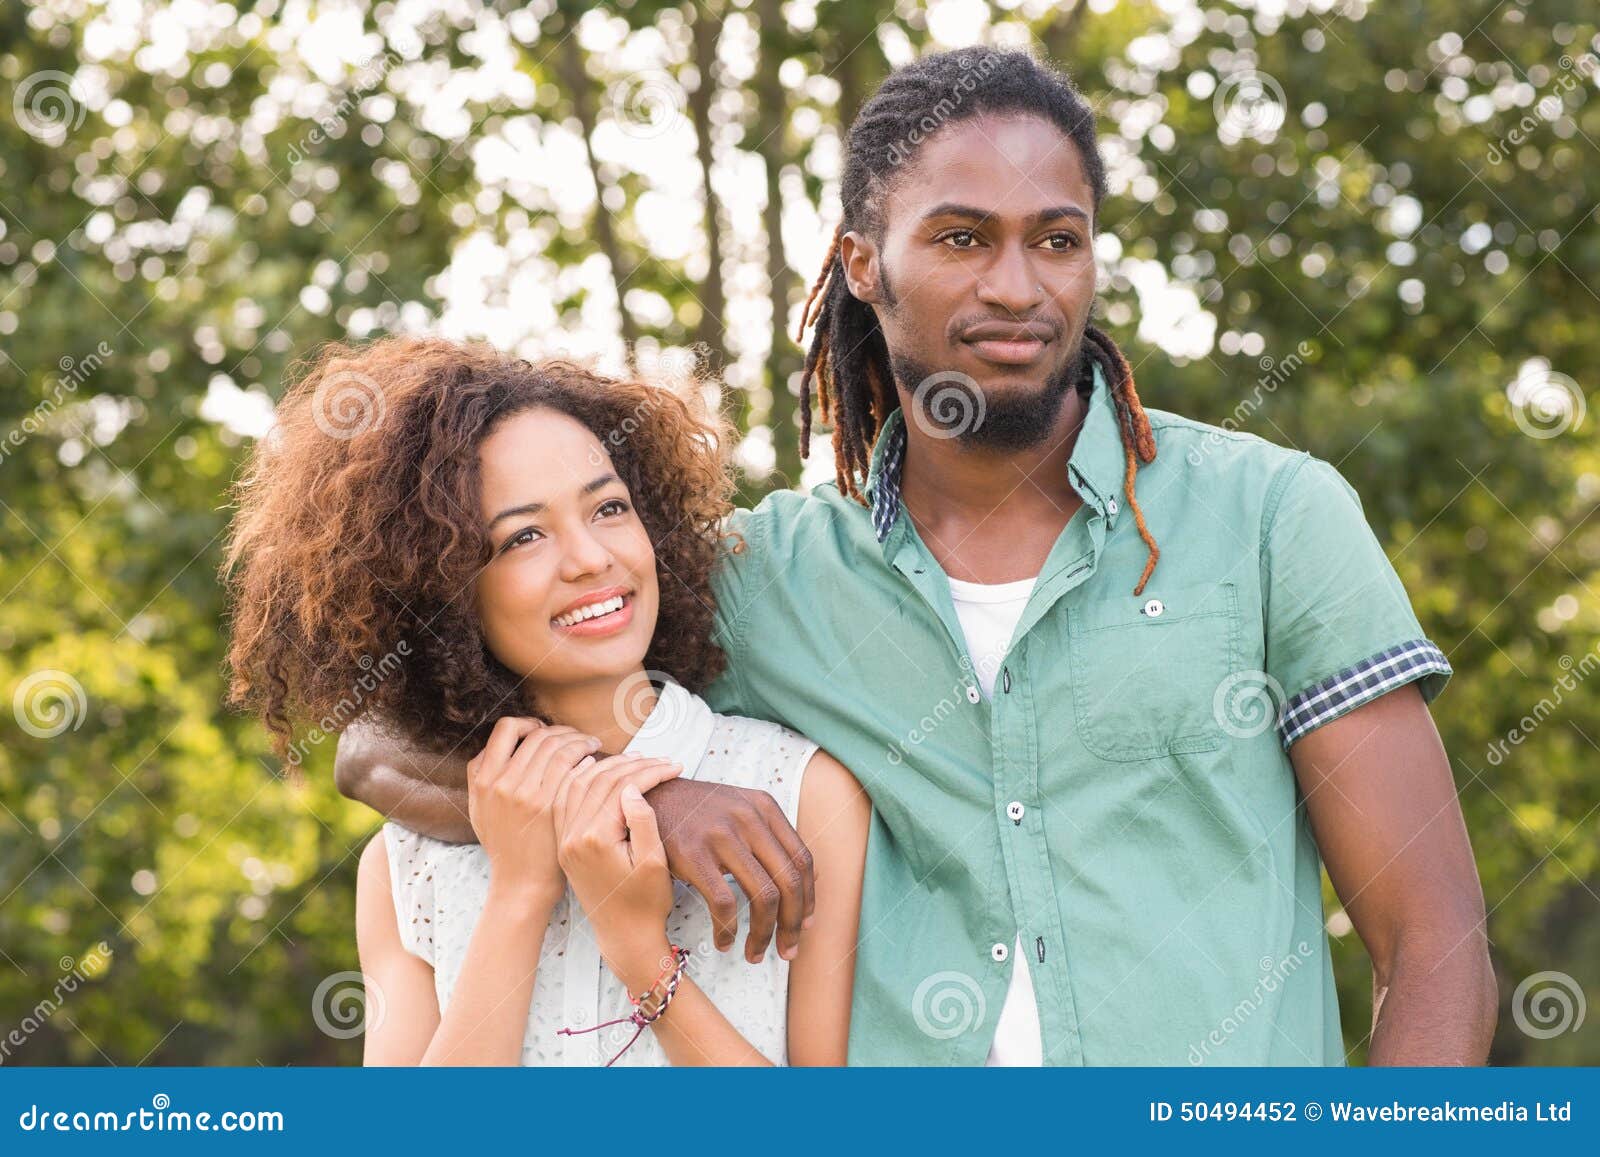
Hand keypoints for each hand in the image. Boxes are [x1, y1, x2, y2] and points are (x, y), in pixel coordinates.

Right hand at [466, 718, 600, 902]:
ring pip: (557, 746)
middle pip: (537, 735)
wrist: (522, 881)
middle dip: (559, 730)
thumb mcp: (479, 810)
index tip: (541, 732)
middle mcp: (503, 783)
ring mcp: (528, 794)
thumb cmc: (504, 845)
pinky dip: (583, 754)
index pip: (505, 729)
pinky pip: (571, 765)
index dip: (527, 724)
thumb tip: (495, 747)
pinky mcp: (551, 805)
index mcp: (484, 780)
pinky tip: (592, 757)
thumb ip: (480, 777)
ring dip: (576, 738)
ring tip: (588, 742)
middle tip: (574, 735)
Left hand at [553, 754, 683, 956]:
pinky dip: (581, 780)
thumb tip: (631, 788)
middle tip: (658, 761)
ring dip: (604, 767)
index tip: (674, 767)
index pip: (620, 787)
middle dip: (630, 765)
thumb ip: (643, 821)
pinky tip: (596, 771)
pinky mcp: (564, 845)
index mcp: (595, 839)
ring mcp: (565, 840)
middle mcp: (572, 837)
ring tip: (633, 761)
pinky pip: (565, 800)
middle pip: (597, 780)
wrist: (624, 936)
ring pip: (577, 785)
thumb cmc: (646, 903)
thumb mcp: (654, 863)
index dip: (650, 772)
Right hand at [645, 779, 815, 963]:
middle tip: (787, 950)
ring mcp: (721, 835)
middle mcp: (749, 818)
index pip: (802, 859)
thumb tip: (815, 878)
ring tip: (755, 953)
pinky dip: (728, 930)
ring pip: (763, 896)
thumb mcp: (740, 809)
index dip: (808, 898)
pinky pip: (724, 903)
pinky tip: (724, 942)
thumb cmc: (697, 813)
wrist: (647, 797)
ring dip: (764, 934)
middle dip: (792, 924)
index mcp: (765, 807)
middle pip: (789, 881)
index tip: (803, 925)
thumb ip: (774, 838)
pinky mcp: (693, 854)